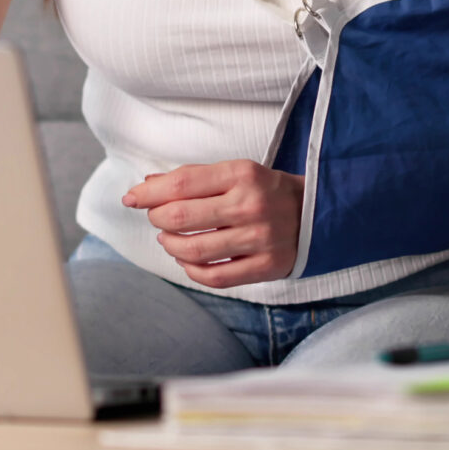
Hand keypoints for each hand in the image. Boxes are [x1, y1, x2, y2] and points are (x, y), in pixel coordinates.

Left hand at [123, 159, 303, 288]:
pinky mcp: (267, 266)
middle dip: (157, 218)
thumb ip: (193, 178)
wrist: (317, 213)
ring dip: (170, 245)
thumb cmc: (265, 191)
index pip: (181, 184)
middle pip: (182, 217)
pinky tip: (187, 260)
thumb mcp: (235, 172)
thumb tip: (147, 186)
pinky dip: (192, 270)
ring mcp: (260, 239)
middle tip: (156, 218)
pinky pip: (215, 277)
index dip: (148, 193)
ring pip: (194, 250)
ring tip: (168, 239)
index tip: (131, 198)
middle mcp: (251, 205)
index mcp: (242, 174)